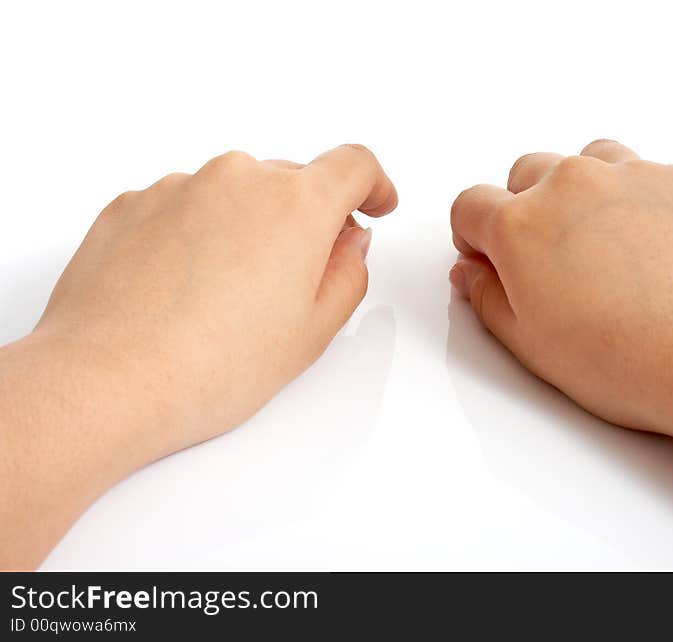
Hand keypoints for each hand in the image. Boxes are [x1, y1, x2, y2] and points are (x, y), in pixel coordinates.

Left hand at [0, 145, 395, 567]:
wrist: (106, 381)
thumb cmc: (211, 366)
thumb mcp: (313, 331)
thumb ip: (348, 273)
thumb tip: (346, 243)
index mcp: (295, 205)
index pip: (353, 165)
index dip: (373, 185)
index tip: (375, 203)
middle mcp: (237, 178)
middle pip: (292, 181)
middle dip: (306, 220)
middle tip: (298, 279)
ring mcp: (178, 187)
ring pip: (235, 194)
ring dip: (247, 228)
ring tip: (229, 296)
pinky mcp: (132, 204)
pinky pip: (184, 207)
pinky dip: (197, 235)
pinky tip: (185, 289)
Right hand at [449, 139, 672, 437]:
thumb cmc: (629, 359)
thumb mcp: (532, 346)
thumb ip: (488, 299)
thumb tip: (473, 273)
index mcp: (521, 225)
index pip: (470, 206)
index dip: (473, 234)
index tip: (487, 256)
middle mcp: (572, 184)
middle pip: (527, 172)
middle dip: (525, 207)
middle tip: (549, 258)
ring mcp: (636, 174)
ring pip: (589, 161)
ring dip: (584, 191)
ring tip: (604, 245)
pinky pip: (653, 176)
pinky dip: (645, 203)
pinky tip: (663, 252)